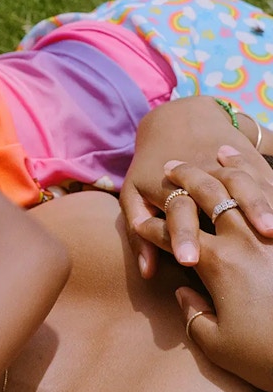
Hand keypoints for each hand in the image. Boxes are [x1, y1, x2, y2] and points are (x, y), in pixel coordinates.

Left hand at [121, 97, 268, 276]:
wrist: (178, 119)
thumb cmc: (149, 168)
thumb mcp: (133, 194)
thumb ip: (139, 234)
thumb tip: (147, 272)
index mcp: (168, 188)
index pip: (177, 211)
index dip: (181, 235)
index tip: (188, 260)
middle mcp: (201, 176)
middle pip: (215, 198)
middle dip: (228, 223)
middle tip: (237, 256)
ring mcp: (228, 168)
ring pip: (245, 185)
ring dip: (259, 206)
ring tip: (270, 232)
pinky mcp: (250, 161)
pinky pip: (264, 177)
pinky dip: (271, 193)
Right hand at [153, 151, 272, 390]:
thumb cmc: (266, 357)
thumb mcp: (219, 346)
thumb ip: (194, 314)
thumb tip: (183, 292)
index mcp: (216, 263)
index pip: (171, 235)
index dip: (151, 228)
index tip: (141, 223)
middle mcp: (242, 240)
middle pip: (205, 196)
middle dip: (182, 179)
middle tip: (169, 168)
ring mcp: (271, 236)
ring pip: (244, 188)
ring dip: (224, 170)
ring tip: (214, 154)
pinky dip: (262, 180)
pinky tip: (255, 171)